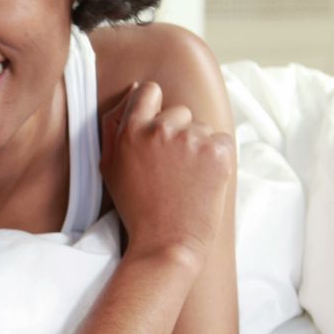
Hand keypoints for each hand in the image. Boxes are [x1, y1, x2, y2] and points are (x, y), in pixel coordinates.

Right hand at [100, 82, 234, 268]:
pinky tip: (204, 180)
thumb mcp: (111, 167)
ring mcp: (191, 139)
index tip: (158, 128)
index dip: (155, 108)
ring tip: (187, 178)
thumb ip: (115, 128)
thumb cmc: (137, 208)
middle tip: (171, 168)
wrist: (166, 243)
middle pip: (178, 112)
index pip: (149, 92)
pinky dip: (217, 158)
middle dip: (178, 133)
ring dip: (198, 148)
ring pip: (201, 128)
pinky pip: (222, 141)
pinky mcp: (218, 151)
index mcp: (131, 130)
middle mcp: (160, 129)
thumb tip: (134, 91)